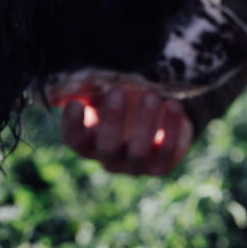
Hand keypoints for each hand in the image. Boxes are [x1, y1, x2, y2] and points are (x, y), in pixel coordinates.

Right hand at [61, 85, 193, 175]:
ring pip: (138, 152)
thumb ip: (91, 90)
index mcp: (89, 143)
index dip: (72, 125)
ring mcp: (135, 166)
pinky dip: (171, 128)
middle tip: (117, 91)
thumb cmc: (126, 104)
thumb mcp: (107, 95)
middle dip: (112, 119)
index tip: (76, 103)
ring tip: (151, 94)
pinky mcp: (161, 166)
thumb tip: (75, 81)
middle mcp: (110, 159)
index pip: (74, 140)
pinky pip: (167, 151)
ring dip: (145, 122)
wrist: (161, 120)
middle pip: (107, 147)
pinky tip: (173, 104)